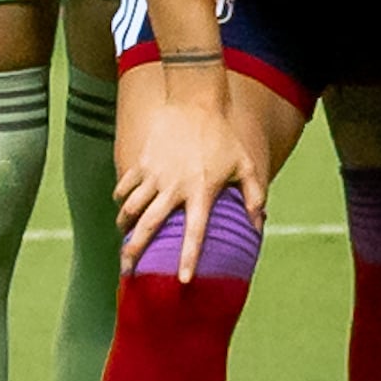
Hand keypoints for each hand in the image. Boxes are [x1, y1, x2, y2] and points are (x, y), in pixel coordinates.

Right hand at [114, 63, 260, 277]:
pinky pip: (124, 188)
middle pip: (149, 227)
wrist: (195, 99)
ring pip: (130, 209)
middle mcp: (174, 187)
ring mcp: (154, 174)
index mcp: (201, 191)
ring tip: (125, 240)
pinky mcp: (141, 162)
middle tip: (126, 273)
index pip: (194, 233)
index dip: (188, 258)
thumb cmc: (223, 133)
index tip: (181, 281)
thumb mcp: (246, 163)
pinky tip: (123, 208)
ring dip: (125, 228)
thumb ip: (254, 194)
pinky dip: (121, 200)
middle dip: (134, 253)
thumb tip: (259, 224)